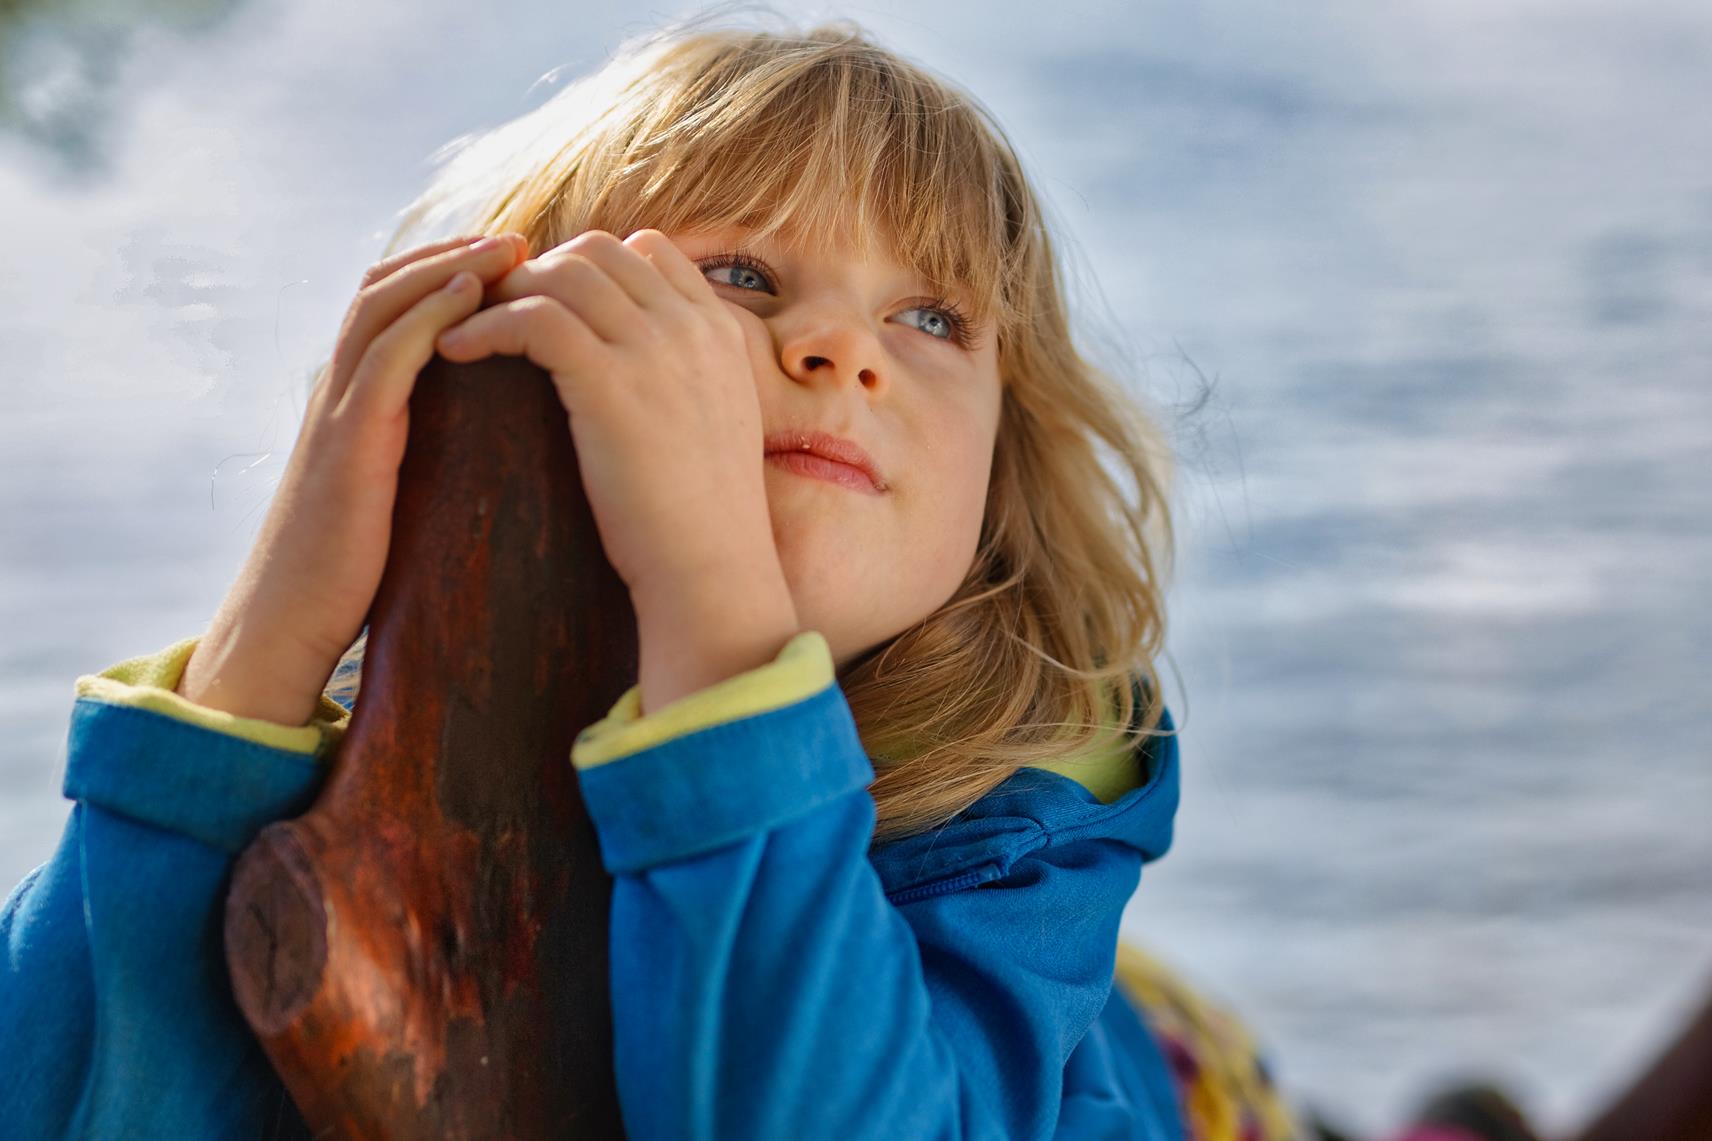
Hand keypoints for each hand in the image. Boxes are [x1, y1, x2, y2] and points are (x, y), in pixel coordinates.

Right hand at [177, 232, 528, 725]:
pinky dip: (428, 318)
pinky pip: (385, 359)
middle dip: (452, 253)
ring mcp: (336, 410)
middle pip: (388, 286)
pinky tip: (472, 297)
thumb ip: (425, 454)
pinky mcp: (346, 442)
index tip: (514, 258)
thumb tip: (488, 444)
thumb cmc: (351, 569)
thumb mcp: (395, 494)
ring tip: (508, 249)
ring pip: (383, 306)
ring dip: (447, 268)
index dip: (448, 272)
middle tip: (521, 236)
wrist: (290, 623)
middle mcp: (337, 389)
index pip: (396, 306)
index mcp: (353, 399)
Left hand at [432, 228, 785, 609]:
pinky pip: (534, 320)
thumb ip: (689, 379)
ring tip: (465, 326)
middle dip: (539, 270)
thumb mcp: (717, 426)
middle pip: (599, 250)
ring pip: (563, 273)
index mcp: (721, 333)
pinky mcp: (611, 384)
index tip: (550, 300)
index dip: (591, 265)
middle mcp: (693, 328)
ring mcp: (656, 351)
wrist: (714, 572)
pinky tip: (455, 351)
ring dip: (505, 292)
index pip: (649, 250)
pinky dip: (485, 326)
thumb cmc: (705, 522)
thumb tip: (640, 372)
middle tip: (495, 311)